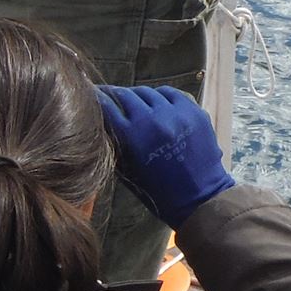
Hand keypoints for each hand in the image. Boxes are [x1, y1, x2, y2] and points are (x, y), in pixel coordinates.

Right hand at [94, 85, 232, 229]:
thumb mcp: (127, 170)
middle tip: (110, 96)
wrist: (198, 198)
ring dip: (138, 96)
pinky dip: (161, 96)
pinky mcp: (194, 111)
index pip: (107, 106)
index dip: (96, 98)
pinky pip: (171, 94)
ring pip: (148, 92)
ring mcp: (176, 113)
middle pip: (126, 95)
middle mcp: (152, 120)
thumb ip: (114, 142)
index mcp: (132, 136)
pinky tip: (157, 103)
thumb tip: (102, 118)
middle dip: (115, 94)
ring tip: (135, 102)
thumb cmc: (157, 191)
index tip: (92, 94)